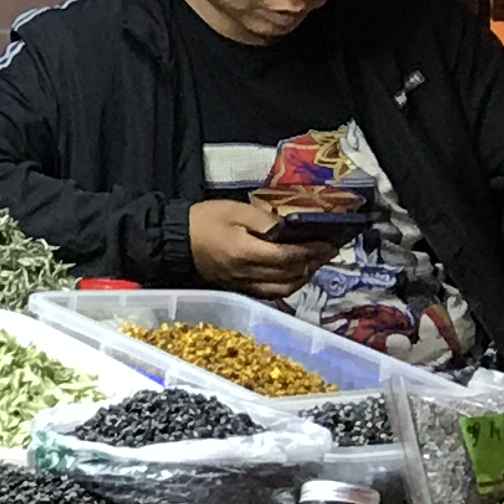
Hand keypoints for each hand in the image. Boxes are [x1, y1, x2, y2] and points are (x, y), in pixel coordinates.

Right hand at [189, 197, 337, 296]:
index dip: (311, 251)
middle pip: (289, 275)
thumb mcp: (235, 209)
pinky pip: (270, 293)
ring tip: (314, 263)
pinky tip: (294, 275)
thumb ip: (264, 219)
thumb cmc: (204, 220)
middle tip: (328, 251)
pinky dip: (288, 286)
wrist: (175, 240)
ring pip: (283, 289)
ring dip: (303, 277)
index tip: (328, 243)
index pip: (287, 256)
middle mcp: (246, 273)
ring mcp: (242, 284)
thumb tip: (289, 228)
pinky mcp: (239, 288)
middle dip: (312, 263)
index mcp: (245, 252)